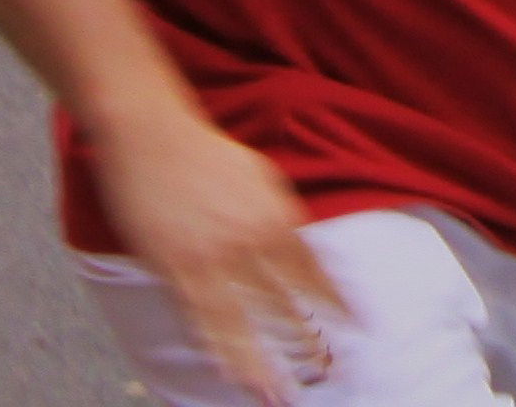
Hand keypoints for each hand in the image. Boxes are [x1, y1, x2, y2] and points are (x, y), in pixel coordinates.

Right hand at [89, 113, 338, 406]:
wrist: (152, 133)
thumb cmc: (206, 152)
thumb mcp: (260, 175)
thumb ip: (280, 214)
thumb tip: (301, 244)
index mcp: (273, 216)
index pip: (313, 270)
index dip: (337, 301)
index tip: (362, 326)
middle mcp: (246, 240)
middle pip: (281, 301)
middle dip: (304, 339)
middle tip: (326, 371)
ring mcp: (209, 257)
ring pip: (238, 320)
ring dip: (258, 359)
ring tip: (275, 392)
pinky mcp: (173, 266)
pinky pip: (197, 314)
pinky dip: (213, 344)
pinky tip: (225, 368)